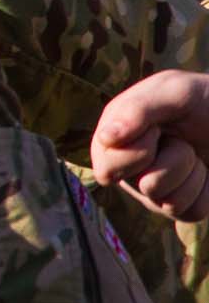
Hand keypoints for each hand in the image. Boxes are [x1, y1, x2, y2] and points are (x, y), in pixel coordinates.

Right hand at [92, 70, 208, 221]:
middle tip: (178, 140)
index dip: (138, 148)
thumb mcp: (171, 91)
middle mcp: (127, 171)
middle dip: (173, 162)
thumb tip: (105, 138)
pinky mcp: (181, 206)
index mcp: (111, 142)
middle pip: (145, 187)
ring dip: (192, 172)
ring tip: (192, 152)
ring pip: (172, 202)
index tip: (155, 127)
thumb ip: (136, 109)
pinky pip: (193, 211)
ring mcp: (153, 192)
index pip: (109, 167)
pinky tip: (202, 170)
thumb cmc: (201, 101)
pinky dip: (206, 189)